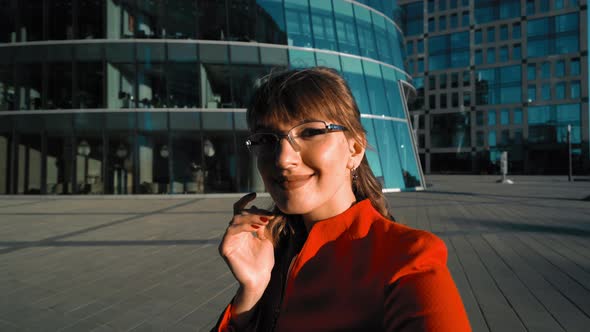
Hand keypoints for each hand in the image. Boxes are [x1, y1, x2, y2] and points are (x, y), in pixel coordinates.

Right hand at [219, 193, 274, 319]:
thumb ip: (261, 224)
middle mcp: (233, 234)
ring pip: (235, 220)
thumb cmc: (263, 261)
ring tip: (264, 221)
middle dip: (254, 212)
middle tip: (268, 216)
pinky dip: (244, 227)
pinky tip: (256, 228)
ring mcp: (228, 241)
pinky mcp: (225, 248)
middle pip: (239, 214)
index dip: (245, 201)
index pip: (240, 211)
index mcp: (242, 231)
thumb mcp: (265, 238)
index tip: (254, 193)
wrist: (261, 279)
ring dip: (251, 218)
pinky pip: (231, 231)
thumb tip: (258, 209)